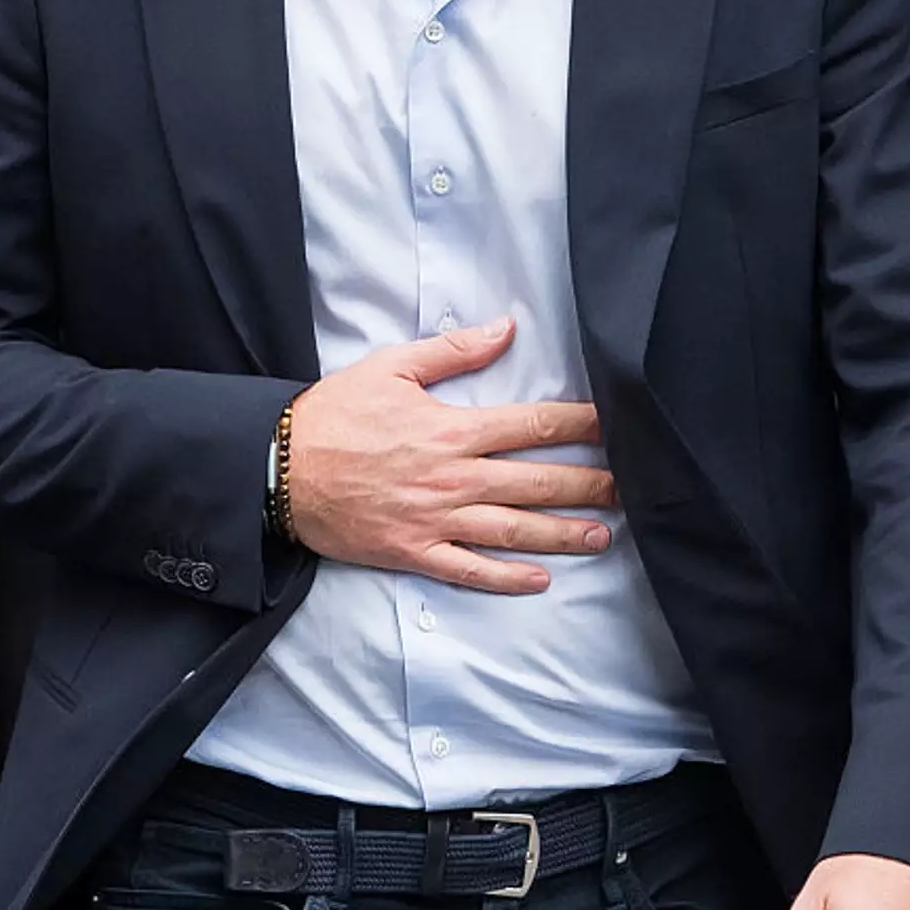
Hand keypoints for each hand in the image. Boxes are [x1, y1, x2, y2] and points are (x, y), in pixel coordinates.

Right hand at [288, 316, 613, 594]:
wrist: (279, 468)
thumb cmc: (334, 414)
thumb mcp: (391, 366)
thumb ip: (453, 351)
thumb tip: (505, 329)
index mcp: (452, 429)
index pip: (531, 425)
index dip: (578, 425)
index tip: (613, 425)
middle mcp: (453, 478)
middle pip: (536, 483)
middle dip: (588, 485)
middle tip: (630, 489)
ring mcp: (436, 520)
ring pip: (513, 531)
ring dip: (562, 534)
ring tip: (602, 535)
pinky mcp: (414, 551)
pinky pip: (469, 570)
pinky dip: (507, 579)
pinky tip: (540, 580)